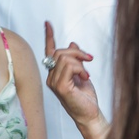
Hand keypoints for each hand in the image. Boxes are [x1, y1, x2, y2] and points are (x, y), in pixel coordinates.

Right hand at [44, 21, 108, 138]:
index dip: (49, 36)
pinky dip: (80, 69)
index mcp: (55, 73)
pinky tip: (85, 78)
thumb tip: (73, 43)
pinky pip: (69, 67)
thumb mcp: (81, 73)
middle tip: (89, 59)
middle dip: (77, 52)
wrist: (90, 114)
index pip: (50, 52)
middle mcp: (51, 77)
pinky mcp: (60, 87)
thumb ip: (76, 60)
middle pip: (60, 52)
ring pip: (65, 58)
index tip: (48, 23)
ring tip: (86, 74)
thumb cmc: (85, 98)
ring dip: (80, 62)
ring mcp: (54, 83)